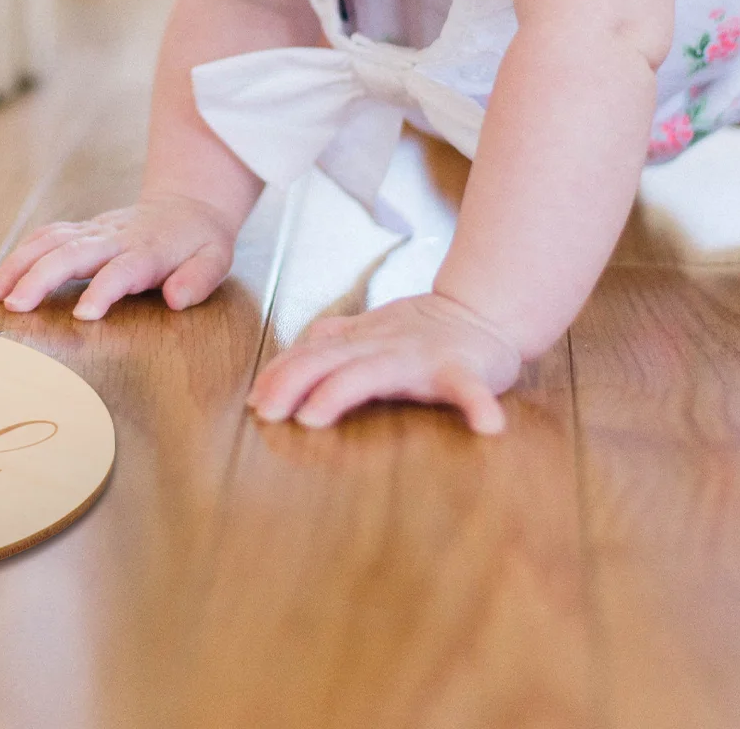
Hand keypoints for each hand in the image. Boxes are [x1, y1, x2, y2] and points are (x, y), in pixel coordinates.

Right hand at [0, 195, 238, 320]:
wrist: (186, 202)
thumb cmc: (199, 240)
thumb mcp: (215, 259)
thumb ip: (197, 279)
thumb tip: (175, 298)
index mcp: (147, 250)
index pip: (122, 270)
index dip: (103, 290)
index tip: (83, 314)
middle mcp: (114, 237)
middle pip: (72, 253)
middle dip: (41, 277)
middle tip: (16, 305)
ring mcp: (94, 230)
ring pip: (50, 240)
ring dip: (19, 264)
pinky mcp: (80, 230)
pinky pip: (45, 237)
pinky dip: (20, 255)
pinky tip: (0, 278)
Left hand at [246, 292, 523, 434]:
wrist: (483, 313)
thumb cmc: (425, 331)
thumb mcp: (374, 331)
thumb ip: (337, 338)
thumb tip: (298, 348)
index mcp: (363, 343)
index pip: (312, 355)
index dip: (281, 374)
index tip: (254, 401)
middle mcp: (384, 347)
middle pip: (328, 362)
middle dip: (293, 383)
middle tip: (266, 412)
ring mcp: (421, 358)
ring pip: (374, 372)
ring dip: (340, 391)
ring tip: (314, 415)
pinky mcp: (462, 369)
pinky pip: (467, 388)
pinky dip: (476, 405)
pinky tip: (486, 426)